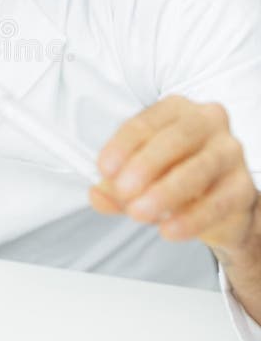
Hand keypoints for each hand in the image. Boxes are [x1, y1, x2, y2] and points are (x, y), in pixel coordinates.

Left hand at [89, 95, 257, 256]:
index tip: (104, 170)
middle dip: (145, 164)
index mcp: (176, 110)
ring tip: (139, 213)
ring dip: (166, 192)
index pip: (146, 121)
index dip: (123, 145)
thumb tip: (97, 195)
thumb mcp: (138, 180)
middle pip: (176, 138)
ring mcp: (230, 153)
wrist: (220, 205)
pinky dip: (191, 218)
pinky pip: (218, 201)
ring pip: (200, 168)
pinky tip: (169, 229)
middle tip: (123, 190)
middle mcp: (208, 122)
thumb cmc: (175, 176)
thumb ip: (115, 186)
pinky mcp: (243, 187)